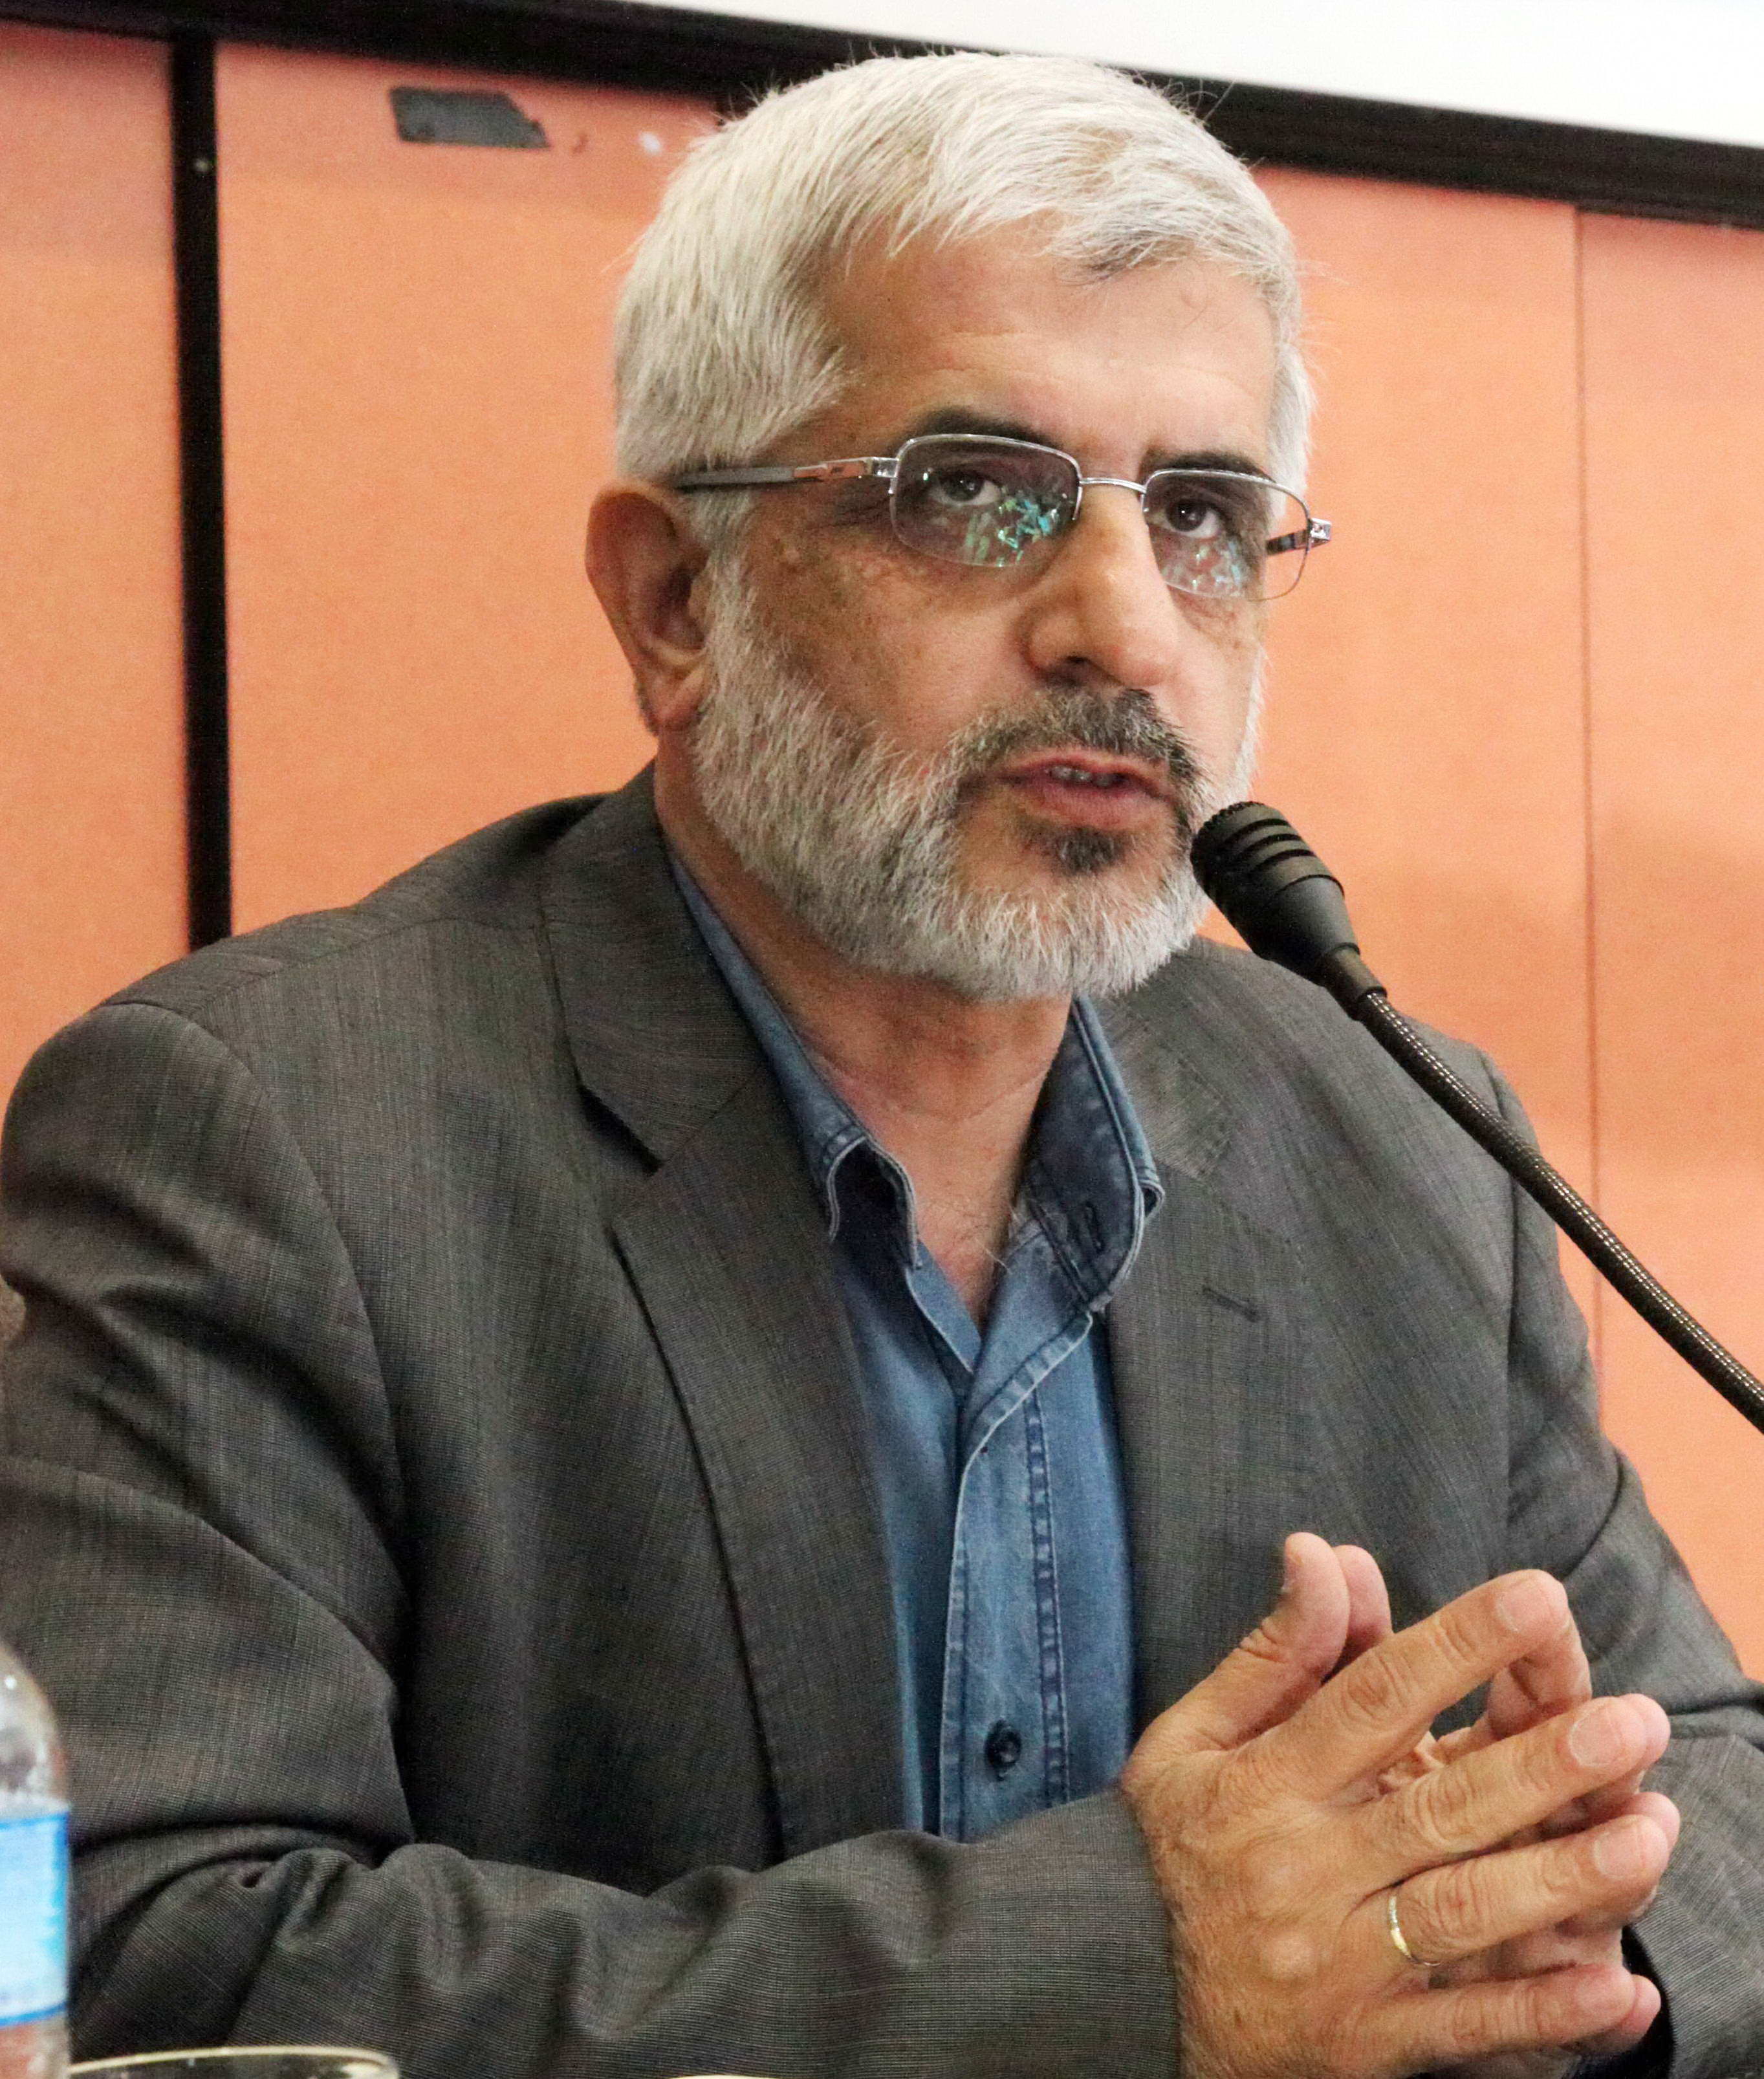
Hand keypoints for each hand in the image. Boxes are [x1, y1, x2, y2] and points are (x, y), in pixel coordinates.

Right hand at [1120, 1535, 1674, 2078]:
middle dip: (1542, 1764)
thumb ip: (1274, 1653)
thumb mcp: (1191, 1737)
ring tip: (1647, 1834)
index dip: (1455, 1645)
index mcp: (1264, 1784)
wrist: (1109, 1991)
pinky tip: (1617, 1990)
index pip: (1371, 1700)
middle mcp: (1305, 1868)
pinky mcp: (1364, 2046)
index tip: (1536, 1596)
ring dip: (1562, 1878)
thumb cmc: (1165, 1845)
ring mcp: (1339, 1964)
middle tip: (1636, 1721)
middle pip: (1438, 1808)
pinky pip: (1463, 2033)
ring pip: (1464, 1916)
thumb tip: (1321, 1552)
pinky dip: (1543, 2017)